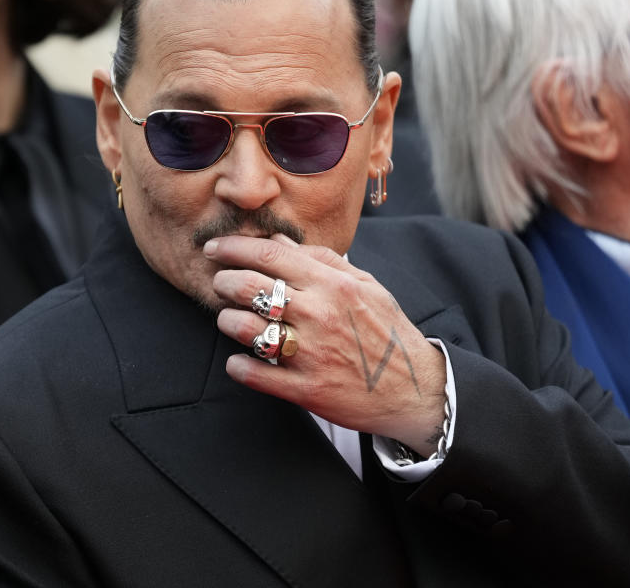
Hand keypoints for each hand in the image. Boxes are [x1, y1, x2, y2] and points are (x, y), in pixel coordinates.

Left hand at [205, 233, 447, 453]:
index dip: (233, 249)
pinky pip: (256, 374)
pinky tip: (238, 360)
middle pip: (250, 288)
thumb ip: (321, 260)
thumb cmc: (387, 332)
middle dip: (223, 282)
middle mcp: (320, 314)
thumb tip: (279, 241)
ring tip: (229, 320)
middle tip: (219, 284)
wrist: (415, 389)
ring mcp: (311, 353)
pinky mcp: (306, 389)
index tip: (214, 249)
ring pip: (246, 329)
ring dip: (227, 321)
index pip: (270, 256)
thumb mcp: (365, 285)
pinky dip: (238, 366)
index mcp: (333, 284)